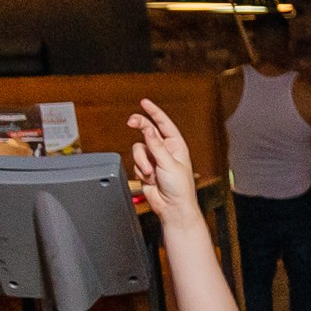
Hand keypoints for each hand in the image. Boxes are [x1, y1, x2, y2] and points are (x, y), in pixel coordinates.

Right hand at [127, 100, 203, 225]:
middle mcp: (165, 151)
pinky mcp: (145, 169)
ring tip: (152, 173)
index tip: (144, 103)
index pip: (164, 124)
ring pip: (138, 149)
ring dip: (142, 161)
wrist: (172, 207)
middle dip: (140, 127)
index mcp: (177, 146)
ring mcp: (154, 159)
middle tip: (131, 121)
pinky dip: (141, 171)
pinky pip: (136, 163)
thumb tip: (148, 129)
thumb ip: (156, 145)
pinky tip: (150, 179)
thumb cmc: (180, 188)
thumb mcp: (169, 163)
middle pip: (148, 131)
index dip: (154, 112)